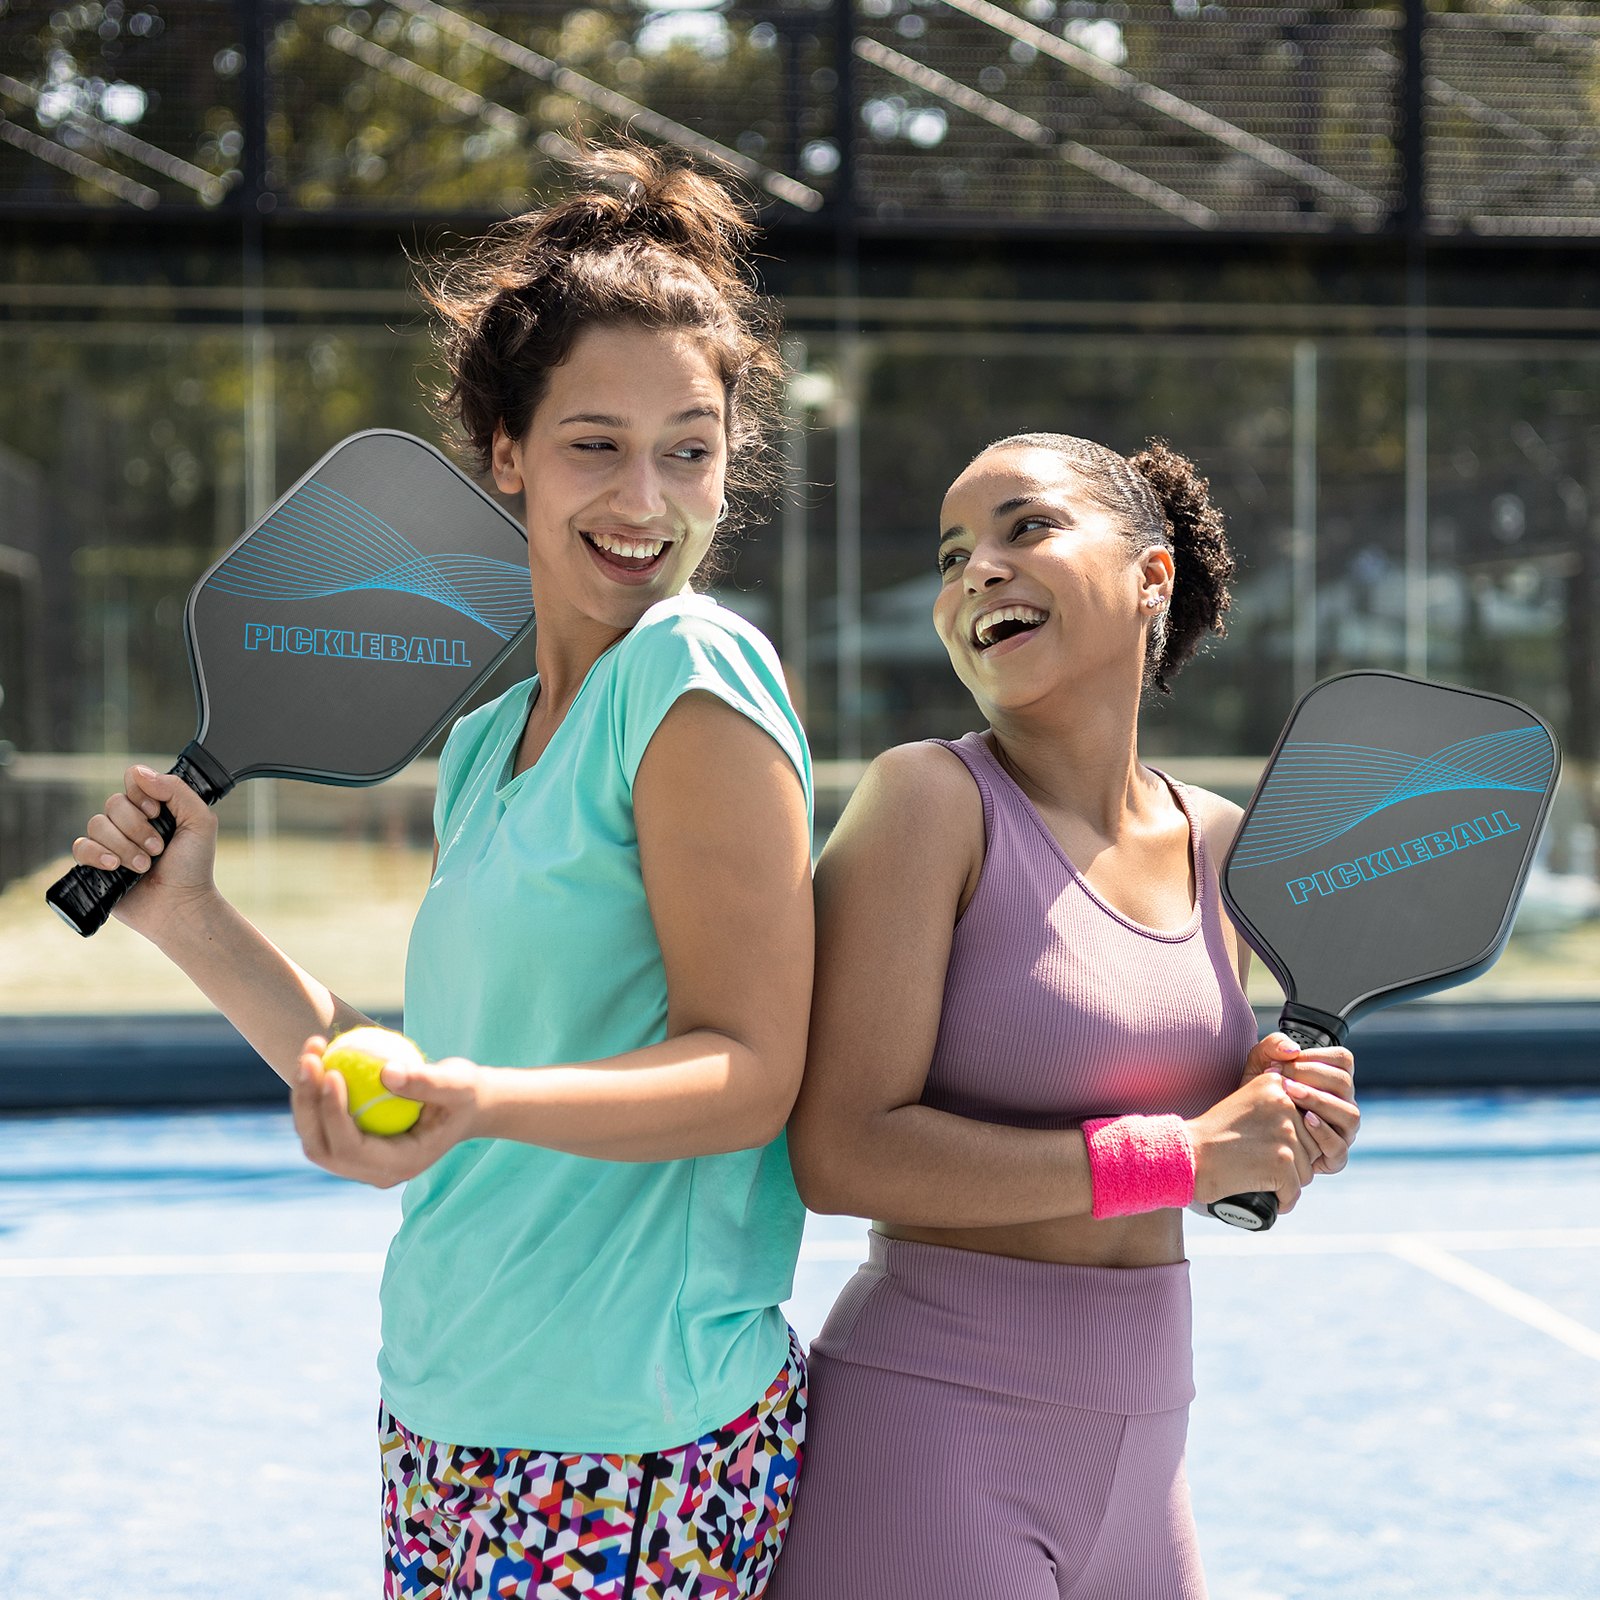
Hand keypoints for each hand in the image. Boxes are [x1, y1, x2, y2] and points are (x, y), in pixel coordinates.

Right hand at [70, 765, 218, 935]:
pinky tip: (115, 867)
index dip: (141, 794)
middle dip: (137, 828)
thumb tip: (140, 773)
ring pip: (97, 824)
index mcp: (154, 808)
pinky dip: (98, 854)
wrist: (181, 905)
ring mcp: (112, 843)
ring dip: (123, 846)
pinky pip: (81, 847)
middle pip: (114, 803)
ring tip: (143, 866)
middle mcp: (130, 822)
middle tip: (158, 849)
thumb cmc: (194, 867)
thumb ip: (177, 790)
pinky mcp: (96, 864)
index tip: (157, 813)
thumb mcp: (199, 821)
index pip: (133, 780)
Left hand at [291, 1035, 483, 1188]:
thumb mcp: (458, 1083)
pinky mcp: (351, 1146)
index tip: (332, 1071)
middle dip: (307, 1104)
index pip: (352, 1147)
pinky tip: (317, 1056)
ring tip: (310, 1050)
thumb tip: (385, 1072)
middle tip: (309, 1059)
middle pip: (322, 1146)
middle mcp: (373, 1171)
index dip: (334, 1113)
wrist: (466, 1107)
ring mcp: (359, 1162)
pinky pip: (321, 1123)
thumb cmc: (466, 1094)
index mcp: (399, 1165)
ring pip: (314, 1136)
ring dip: (304, 1096)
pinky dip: (314, 1093)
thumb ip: (426, 1081)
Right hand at [1187, 1057, 1318, 1214]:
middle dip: (1291, 1162)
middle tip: (1258, 1163)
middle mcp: (1284, 1103)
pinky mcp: (1282, 1160)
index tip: (1261, 1143)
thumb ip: (1278, 1104)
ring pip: (1306, 1170)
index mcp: (1275, 1084)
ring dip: (1286, 1181)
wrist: (1187, 1155)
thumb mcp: (1246, 1103)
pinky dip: (1282, 1201)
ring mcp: (1285, 1132)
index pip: (1306, 1121)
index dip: (1288, 1140)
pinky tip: (1266, 1196)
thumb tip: (1317, 1120)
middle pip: (1311, 1146)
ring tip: (1258, 1176)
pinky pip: (1295, 1191)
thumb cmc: (1213, 1135)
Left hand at [1240, 1032, 1359, 1177]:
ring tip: (1291, 1094)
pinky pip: (1339, 1146)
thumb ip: (1272, 1046)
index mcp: (1331, 1081)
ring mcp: (1342, 1131)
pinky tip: (1302, 1120)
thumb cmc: (1258, 1096)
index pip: (1343, 1060)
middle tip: (1283, 1079)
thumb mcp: (1259, 1066)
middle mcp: (1342, 1104)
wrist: (1245, 1134)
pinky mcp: (1334, 1157)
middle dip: (1312, 1077)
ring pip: (1350, 1115)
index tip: (1285, 1061)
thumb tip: (1293, 1049)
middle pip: (1345, 1084)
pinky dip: (1323, 1132)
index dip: (1315, 1056)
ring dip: (1320, 1102)